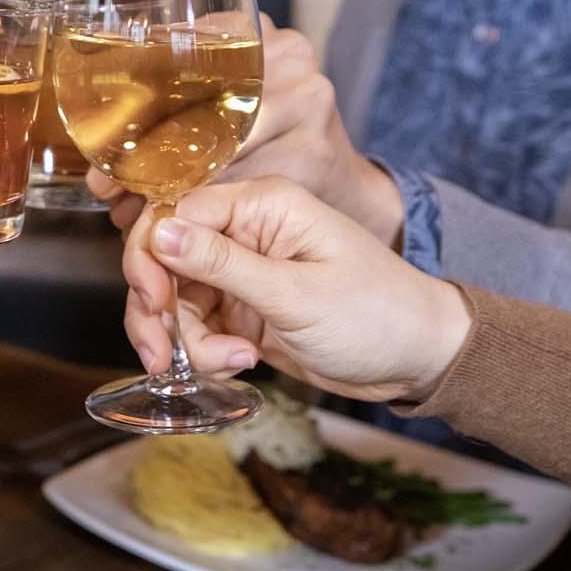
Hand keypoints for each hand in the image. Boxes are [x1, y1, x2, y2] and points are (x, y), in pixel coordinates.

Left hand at [96, 21, 402, 247]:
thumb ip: (177, 96)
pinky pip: (241, 187)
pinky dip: (204, 209)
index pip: (177, 53)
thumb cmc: (268, 138)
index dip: (132, 100)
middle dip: (143, 151)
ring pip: (213, 151)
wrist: (347, 183)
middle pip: (193, 104)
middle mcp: (286, 57)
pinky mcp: (314, 154)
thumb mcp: (229, 97)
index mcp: (253, 31)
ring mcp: (307, 102)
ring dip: (166, 188)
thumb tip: (96, 139)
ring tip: (131, 210)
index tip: (99, 136)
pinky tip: (177, 223)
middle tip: (105, 184)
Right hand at [120, 176, 471, 401]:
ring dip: (184, 340)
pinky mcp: (241, 309)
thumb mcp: (296, 293)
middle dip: (157, 309)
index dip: (151, 256)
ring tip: (228, 364)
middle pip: (162, 258)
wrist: (419, 359)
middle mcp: (244, 232)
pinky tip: (240, 365)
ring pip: (172, 300)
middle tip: (165, 353)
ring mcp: (239, 272)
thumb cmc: (376, 315)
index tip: (154, 301)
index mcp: (261, 206)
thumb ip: (222, 263)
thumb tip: (159, 232)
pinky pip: (195, 327)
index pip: (174, 212)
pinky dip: (204, 353)